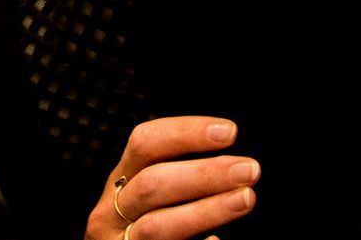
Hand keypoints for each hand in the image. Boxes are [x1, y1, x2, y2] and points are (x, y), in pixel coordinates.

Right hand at [86, 116, 258, 239]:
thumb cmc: (152, 232)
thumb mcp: (152, 202)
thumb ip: (179, 183)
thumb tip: (231, 164)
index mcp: (120, 182)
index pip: (145, 144)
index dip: (185, 133)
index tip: (228, 131)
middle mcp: (111, 211)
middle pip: (152, 183)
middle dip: (204, 173)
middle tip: (249, 169)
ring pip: (157, 225)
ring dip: (206, 209)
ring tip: (245, 198)